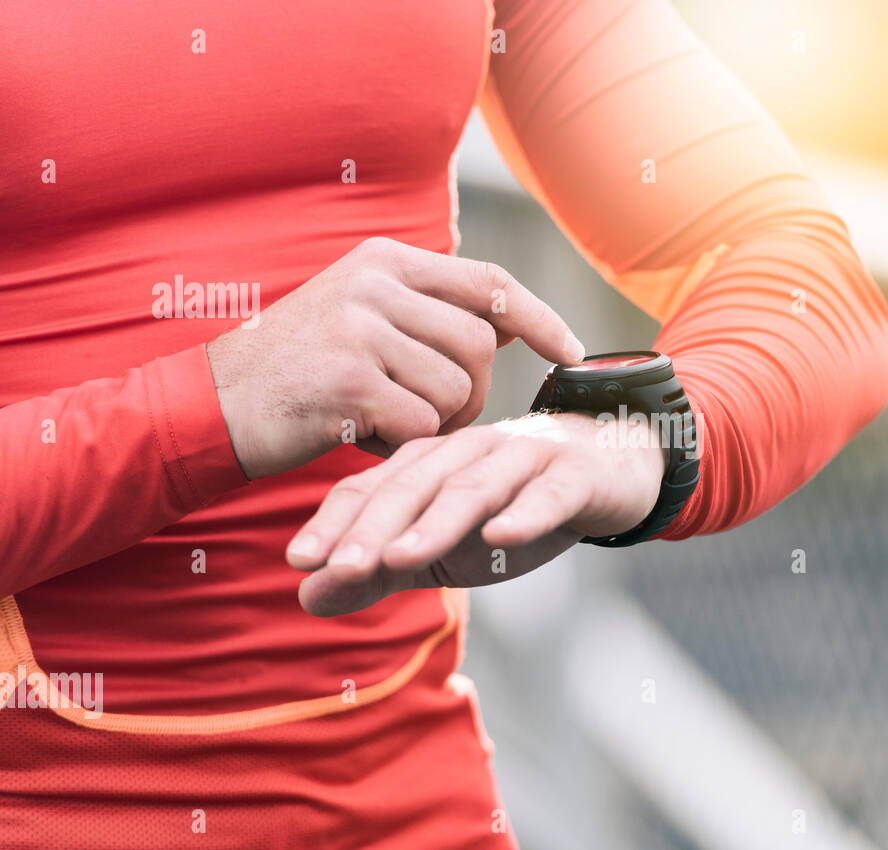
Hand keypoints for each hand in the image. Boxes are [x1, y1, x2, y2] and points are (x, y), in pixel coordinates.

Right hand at [206, 237, 583, 478]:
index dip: (541, 317)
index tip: (573, 350)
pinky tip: (363, 438)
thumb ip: (430, 313)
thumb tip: (517, 319)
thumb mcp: (361, 317)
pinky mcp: (348, 382)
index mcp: (384, 261)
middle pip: (482, 345)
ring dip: (436, 423)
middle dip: (473, 393)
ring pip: (457, 388)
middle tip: (433, 415)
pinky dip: (403, 445)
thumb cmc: (297, 372)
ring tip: (385, 422)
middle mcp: (375, 284)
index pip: (489, 281)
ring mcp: (360, 330)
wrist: (209, 405)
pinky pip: (422, 424)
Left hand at [284, 412, 665, 615]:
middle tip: (338, 565)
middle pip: (415, 485)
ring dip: (436, 523)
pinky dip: (525, 514)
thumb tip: (305, 597)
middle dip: (374, 526)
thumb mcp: (445, 547)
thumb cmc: (516, 507)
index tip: (298, 561)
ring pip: (473, 487)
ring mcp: (523, 457)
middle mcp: (469, 451)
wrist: (609, 469)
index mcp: (430, 464)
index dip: (336, 522)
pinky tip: (502, 538)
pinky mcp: (574, 473)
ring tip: (401, 558)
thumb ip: (381, 570)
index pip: (374, 489)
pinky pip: (548, 492)